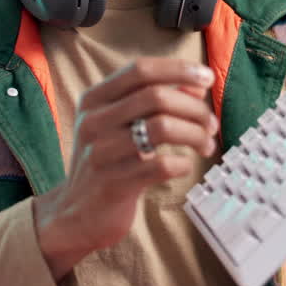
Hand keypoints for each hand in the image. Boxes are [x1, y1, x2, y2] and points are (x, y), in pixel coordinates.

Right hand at [31, 57, 219, 280]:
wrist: (75, 215)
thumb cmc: (107, 162)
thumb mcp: (120, 125)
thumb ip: (154, 102)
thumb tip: (196, 87)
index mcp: (94, 99)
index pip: (140, 70)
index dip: (178, 70)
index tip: (207, 78)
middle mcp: (93, 121)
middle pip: (156, 97)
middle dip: (194, 108)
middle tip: (211, 124)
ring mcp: (100, 152)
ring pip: (162, 127)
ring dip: (194, 134)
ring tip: (206, 145)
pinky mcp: (113, 184)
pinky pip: (161, 165)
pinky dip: (183, 163)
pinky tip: (185, 166)